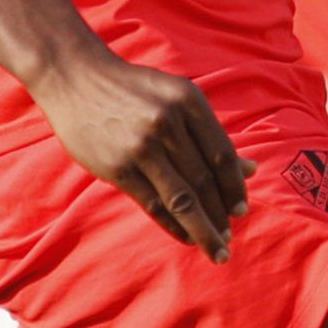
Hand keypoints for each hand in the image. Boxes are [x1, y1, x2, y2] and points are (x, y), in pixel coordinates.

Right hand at [39, 54, 254, 259]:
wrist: (76, 79)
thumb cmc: (134, 90)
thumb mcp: (176, 99)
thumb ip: (211, 134)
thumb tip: (251, 170)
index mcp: (188, 101)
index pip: (222, 155)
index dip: (235, 188)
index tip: (241, 210)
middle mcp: (167, 123)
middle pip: (204, 181)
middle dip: (221, 215)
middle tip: (229, 238)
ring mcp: (141, 147)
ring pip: (182, 199)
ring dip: (203, 229)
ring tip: (216, 248)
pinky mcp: (118, 168)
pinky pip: (153, 204)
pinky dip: (174, 225)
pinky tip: (186, 237)